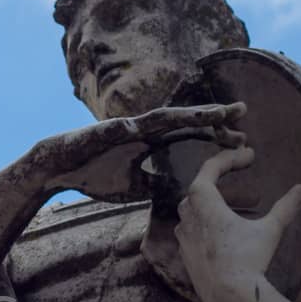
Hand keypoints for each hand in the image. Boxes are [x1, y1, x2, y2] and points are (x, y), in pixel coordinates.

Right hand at [44, 102, 247, 200]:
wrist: (57, 168)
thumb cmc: (92, 174)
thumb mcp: (132, 186)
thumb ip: (154, 183)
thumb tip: (177, 190)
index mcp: (151, 141)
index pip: (189, 135)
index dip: (215, 134)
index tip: (242, 137)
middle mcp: (143, 129)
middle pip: (184, 120)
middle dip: (212, 115)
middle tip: (243, 111)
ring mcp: (125, 127)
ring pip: (163, 118)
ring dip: (189, 114)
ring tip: (212, 111)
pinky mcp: (104, 132)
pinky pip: (124, 129)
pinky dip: (138, 128)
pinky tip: (159, 123)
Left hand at [174, 146, 300, 301]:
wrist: (229, 297)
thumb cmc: (248, 259)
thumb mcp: (270, 230)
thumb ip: (286, 207)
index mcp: (203, 204)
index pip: (209, 170)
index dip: (229, 158)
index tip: (250, 156)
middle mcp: (188, 218)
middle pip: (200, 191)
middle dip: (224, 184)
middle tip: (253, 193)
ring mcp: (184, 238)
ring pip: (194, 212)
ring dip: (216, 205)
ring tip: (244, 210)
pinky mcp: (185, 256)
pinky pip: (193, 232)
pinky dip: (209, 225)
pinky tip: (228, 234)